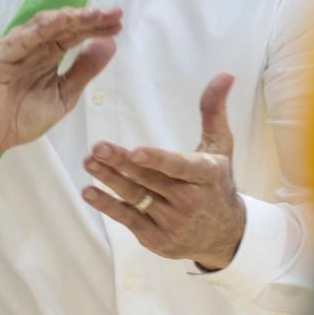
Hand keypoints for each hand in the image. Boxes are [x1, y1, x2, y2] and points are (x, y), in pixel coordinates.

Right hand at [0, 7, 122, 165]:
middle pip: (63, 27)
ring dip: (70, 18)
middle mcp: (33, 47)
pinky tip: (63, 20)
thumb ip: (83, 71)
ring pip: (44, 27)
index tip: (118, 23)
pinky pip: (22, 38)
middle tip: (114, 12)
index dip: (95, 28)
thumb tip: (109, 45)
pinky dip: (42, 28)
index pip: (74, 35)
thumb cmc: (19, 119)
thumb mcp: (63, 95)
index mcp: (47, 56)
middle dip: (89, 19)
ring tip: (94, 15)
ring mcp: (15, 49)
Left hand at [81, 73, 245, 269]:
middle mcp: (190, 201)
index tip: (135, 151)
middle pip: (150, 180)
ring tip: (89, 162)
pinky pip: (128, 219)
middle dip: (121, 164)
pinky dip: (108, 206)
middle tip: (97, 148)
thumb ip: (214, 111)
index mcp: (205, 175)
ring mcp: (172, 222)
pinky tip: (89, 191)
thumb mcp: (220, 148)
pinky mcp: (156, 239)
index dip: (157, 160)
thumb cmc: (216, 183)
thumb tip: (224, 75)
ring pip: (136, 198)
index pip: (179, 167)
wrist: (224, 236)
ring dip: (109, 181)